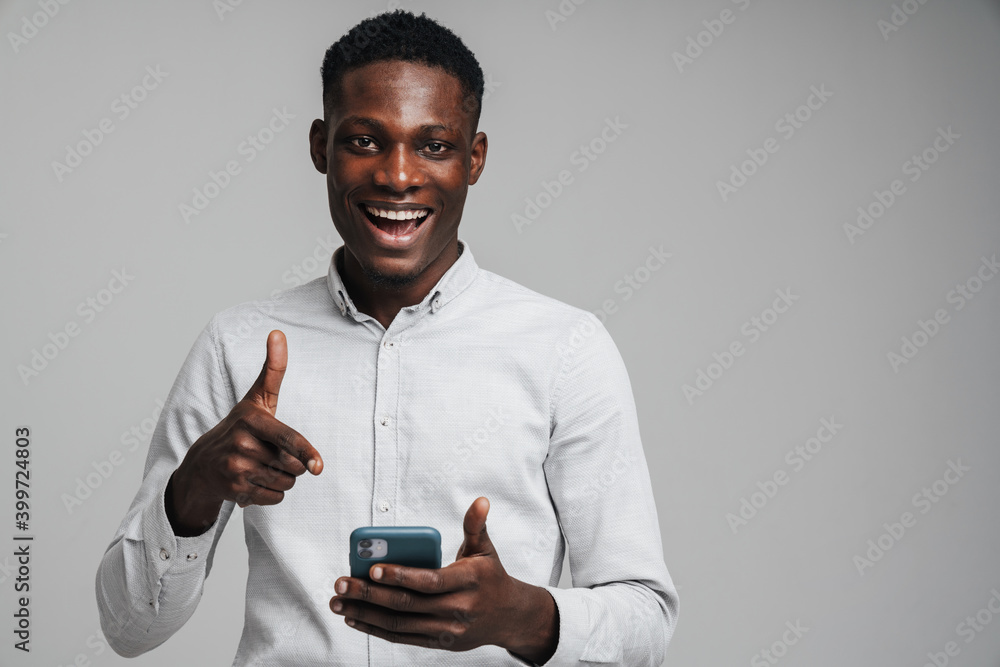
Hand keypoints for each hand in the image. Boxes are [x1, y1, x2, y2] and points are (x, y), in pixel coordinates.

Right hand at [166, 330, 322, 535]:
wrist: (203, 463)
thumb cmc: (239, 427)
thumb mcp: (256, 398)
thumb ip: (272, 369)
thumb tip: (277, 333)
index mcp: (252, 420)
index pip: (286, 439)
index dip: (305, 452)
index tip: (318, 466)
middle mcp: (242, 444)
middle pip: (293, 465)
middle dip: (293, 464)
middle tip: (272, 453)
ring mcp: (236, 469)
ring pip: (286, 483)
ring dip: (282, 479)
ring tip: (262, 466)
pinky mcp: (235, 491)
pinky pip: (275, 498)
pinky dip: (271, 493)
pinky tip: (254, 480)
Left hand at [330, 497, 558, 662]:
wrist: (510, 616)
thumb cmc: (490, 577)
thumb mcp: (485, 549)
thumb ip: (476, 525)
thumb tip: (481, 501)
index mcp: (469, 581)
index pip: (430, 580)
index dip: (400, 576)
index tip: (372, 569)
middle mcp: (458, 608)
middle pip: (407, 604)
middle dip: (369, 595)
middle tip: (341, 584)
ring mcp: (447, 630)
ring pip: (399, 624)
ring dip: (365, 614)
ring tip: (338, 603)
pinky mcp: (439, 642)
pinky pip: (402, 637)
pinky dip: (376, 630)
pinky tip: (355, 619)